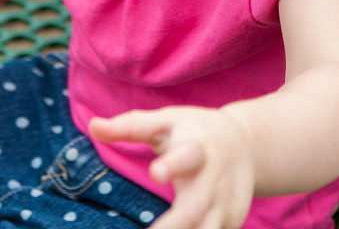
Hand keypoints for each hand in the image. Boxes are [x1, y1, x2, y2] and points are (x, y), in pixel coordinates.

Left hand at [89, 106, 254, 228]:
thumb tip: (92, 126)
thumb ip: (131, 126)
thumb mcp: (165, 121)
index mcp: (197, 149)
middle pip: (194, 209)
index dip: (171, 165)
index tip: (155, 173)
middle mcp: (213, 181)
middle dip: (173, 226)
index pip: (186, 157)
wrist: (245, 144)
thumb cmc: (192, 129)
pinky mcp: (230, 223)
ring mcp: (224, 206)